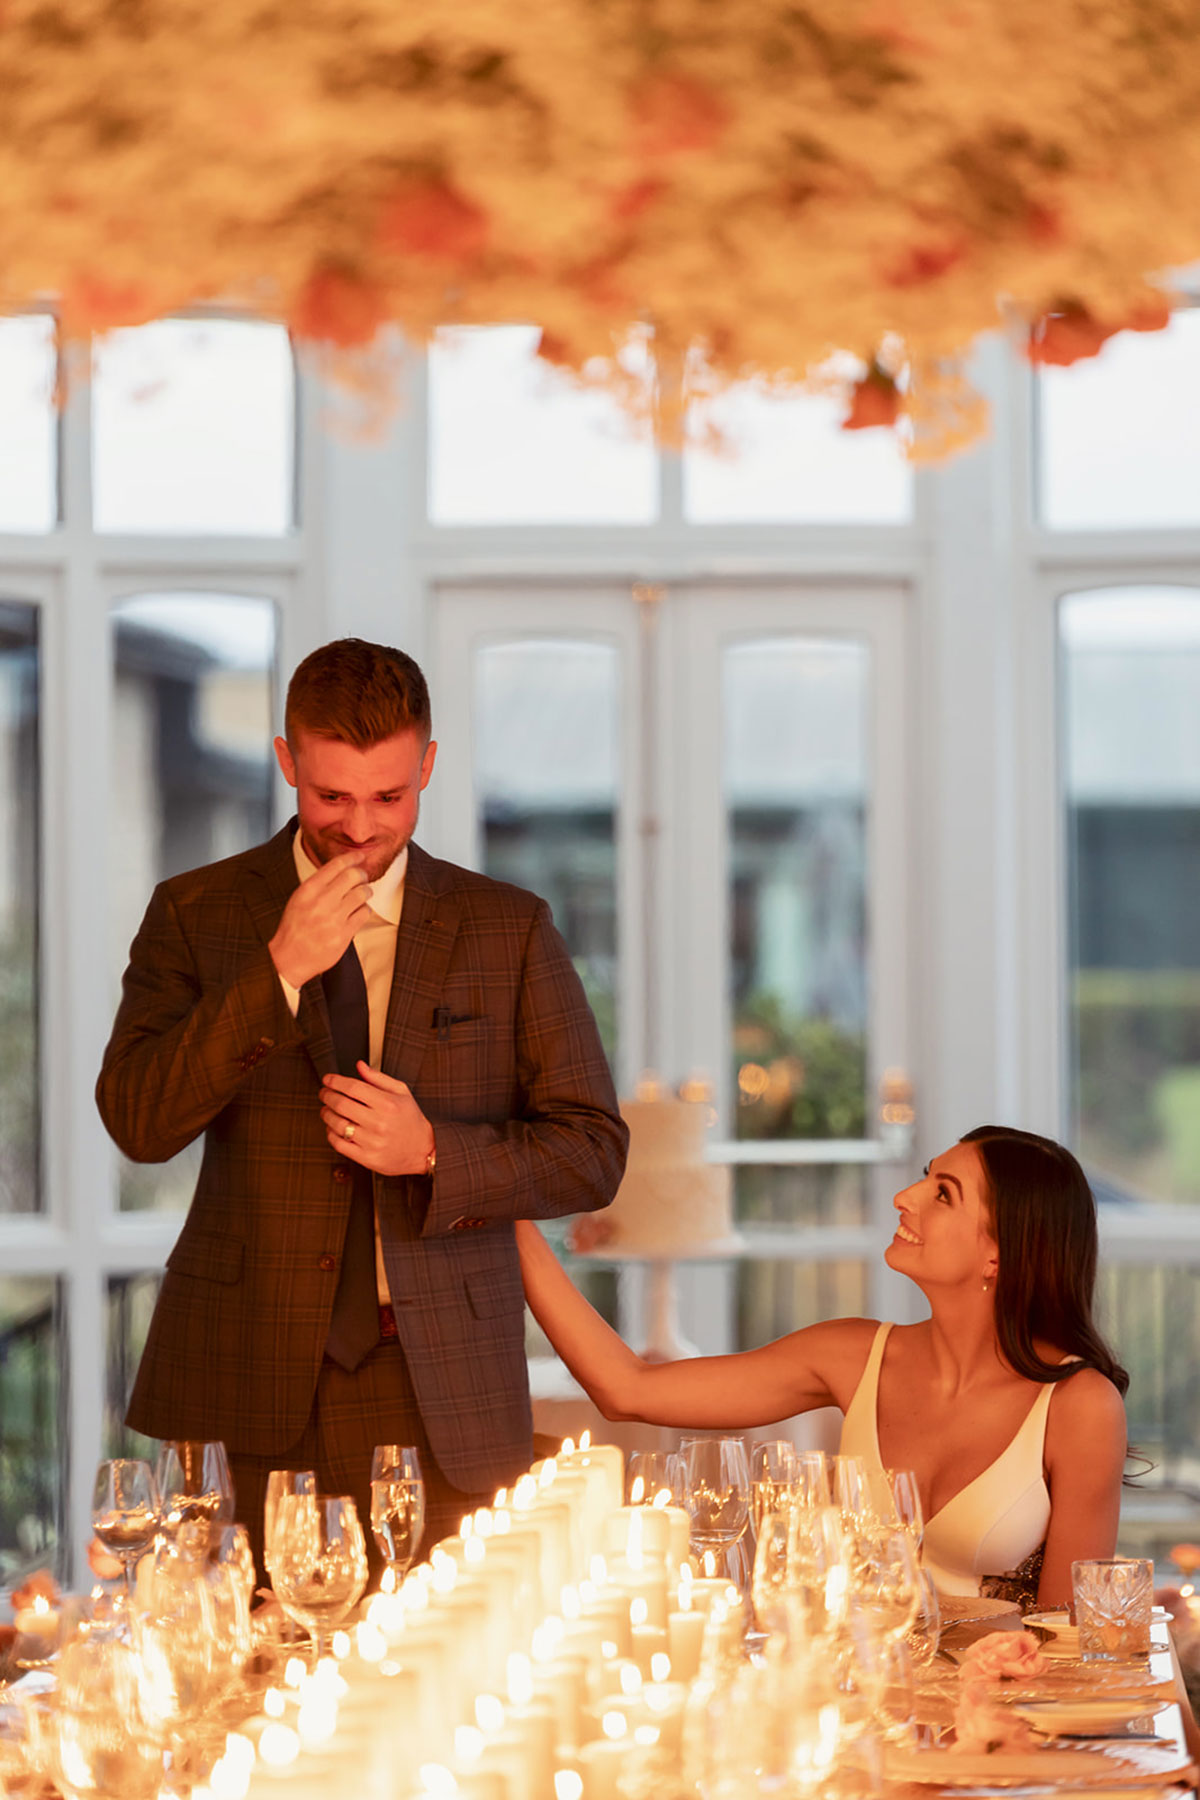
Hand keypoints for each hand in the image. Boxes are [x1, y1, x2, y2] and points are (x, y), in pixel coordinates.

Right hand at [269, 850, 370, 987]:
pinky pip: (364, 913)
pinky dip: (364, 910)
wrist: (289, 957)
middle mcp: (321, 901)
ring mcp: (334, 918)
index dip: (352, 858)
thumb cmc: (294, 927)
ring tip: (361, 895)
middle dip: (362, 874)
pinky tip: (358, 912)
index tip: (360, 857)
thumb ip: (318, 884)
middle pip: (353, 876)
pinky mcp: (344, 934)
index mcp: (308, 890)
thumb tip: (342, 869)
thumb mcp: (299, 899)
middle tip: (362, 877)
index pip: (336, 864)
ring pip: (363, 893)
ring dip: (366, 892)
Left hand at [320, 1065, 435, 1176]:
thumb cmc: (411, 1119)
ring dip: (326, 1114)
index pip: (353, 1087)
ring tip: (326, 1109)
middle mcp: (379, 1123)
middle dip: (327, 1095)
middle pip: (341, 1104)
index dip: (335, 1081)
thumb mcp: (401, 1092)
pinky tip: (333, 1127)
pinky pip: (339, 1144)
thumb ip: (378, 1078)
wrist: (422, 1150)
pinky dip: (330, 1133)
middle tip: (324, 1093)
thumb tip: (359, 1066)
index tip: (328, 1079)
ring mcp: (372, 1142)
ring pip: (337, 1124)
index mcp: (388, 1104)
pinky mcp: (366, 1158)